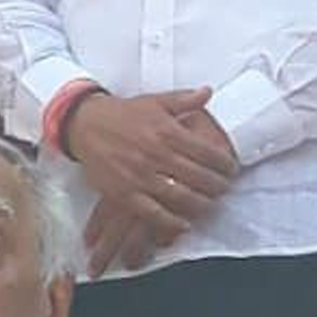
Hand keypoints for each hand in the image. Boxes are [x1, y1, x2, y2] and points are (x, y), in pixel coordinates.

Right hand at [71, 94, 237, 272]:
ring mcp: (140, 176)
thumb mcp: (155, 102)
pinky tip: (184, 224)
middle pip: (198, 176)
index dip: (224, 163)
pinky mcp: (124, 193)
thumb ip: (184, 100)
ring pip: (180, 196)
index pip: (207, 152)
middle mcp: (156, 154)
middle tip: (225, 189)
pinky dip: (171, 222)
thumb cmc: (122, 114)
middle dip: (218, 185)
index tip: (231, 169)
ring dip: (200, 204)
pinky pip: (152, 213)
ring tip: (210, 205)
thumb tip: (208, 92)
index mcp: (167, 131)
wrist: (85, 124)